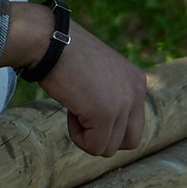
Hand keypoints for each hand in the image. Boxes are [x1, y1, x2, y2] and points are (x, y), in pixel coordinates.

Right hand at [23, 15, 150, 158]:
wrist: (48, 40)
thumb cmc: (65, 54)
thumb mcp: (99, 73)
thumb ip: (111, 95)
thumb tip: (107, 126)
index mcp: (137, 81)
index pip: (134, 125)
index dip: (109, 125)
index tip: (88, 105)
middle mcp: (137, 92)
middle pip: (130, 142)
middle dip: (105, 138)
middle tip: (84, 118)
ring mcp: (123, 103)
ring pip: (109, 147)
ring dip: (88, 136)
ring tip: (74, 109)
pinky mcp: (104, 113)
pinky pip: (94, 146)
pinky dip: (78, 137)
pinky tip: (70, 112)